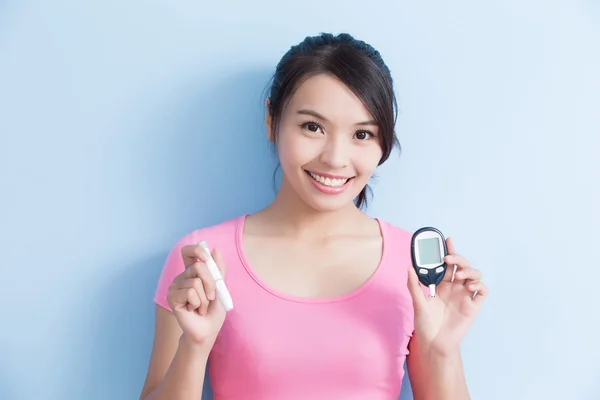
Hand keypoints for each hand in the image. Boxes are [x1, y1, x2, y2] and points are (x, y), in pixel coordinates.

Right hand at [167, 244, 226, 347]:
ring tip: (201, 306)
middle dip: (211, 283)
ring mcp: (175, 286)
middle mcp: (182, 276)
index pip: (188, 251)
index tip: (207, 258)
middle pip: (199, 266)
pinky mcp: (171, 297)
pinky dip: (197, 303)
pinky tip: (193, 310)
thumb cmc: (214, 310)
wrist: (208, 329)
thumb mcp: (220, 287)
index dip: (197, 250)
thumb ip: (218, 269)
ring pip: (195, 282)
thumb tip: (215, 249)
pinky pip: (190, 292)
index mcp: (192, 272)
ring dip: (204, 298)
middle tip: (211, 297)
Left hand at [407, 237, 487, 356]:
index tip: (447, 240)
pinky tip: (469, 287)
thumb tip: (409, 268)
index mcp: (442, 285)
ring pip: (475, 275)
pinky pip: (482, 291)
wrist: (434, 343)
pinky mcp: (473, 307)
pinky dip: (479, 285)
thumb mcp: (417, 303)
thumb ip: (414, 285)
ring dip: (469, 271)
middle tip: (449, 258)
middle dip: (459, 258)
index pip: (448, 264)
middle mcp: (455, 289)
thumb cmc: (425, 324)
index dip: (450, 251)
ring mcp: (464, 297)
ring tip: (458, 276)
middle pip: (463, 266)